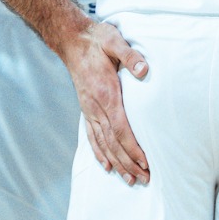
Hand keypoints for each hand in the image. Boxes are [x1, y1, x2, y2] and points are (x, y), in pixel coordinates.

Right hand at [61, 20, 149, 184]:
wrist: (72, 39)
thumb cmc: (97, 40)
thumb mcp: (115, 41)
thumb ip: (130, 55)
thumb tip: (144, 70)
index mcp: (105, 94)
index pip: (120, 129)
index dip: (133, 148)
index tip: (146, 162)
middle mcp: (95, 107)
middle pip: (113, 143)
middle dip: (129, 163)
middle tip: (145, 179)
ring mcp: (89, 110)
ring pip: (103, 143)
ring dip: (117, 163)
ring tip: (130, 180)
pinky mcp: (86, 109)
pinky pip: (92, 136)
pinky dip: (100, 153)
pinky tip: (107, 166)